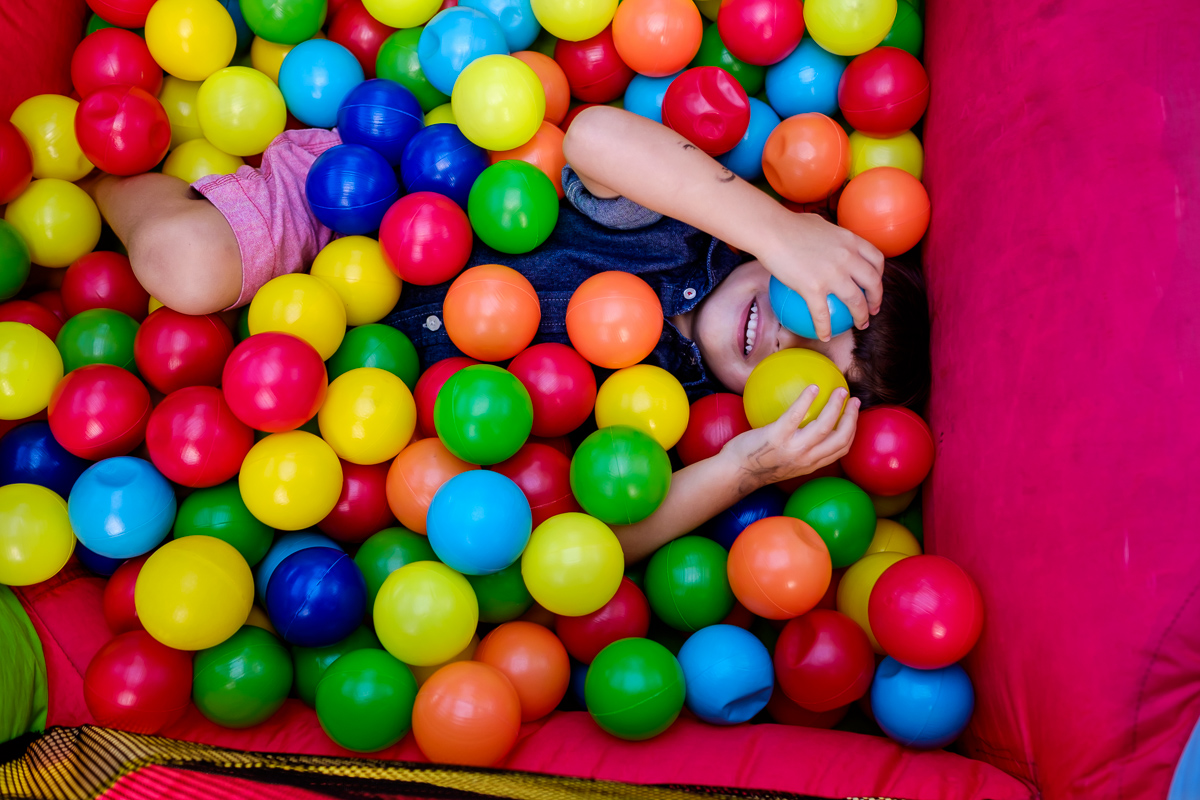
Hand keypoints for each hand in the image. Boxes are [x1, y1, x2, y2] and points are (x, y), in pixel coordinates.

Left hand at [722, 385, 859, 490]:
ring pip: (825, 425)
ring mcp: (793, 448)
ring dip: (836, 405)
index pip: (841, 449)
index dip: (852, 431)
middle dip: (852, 417)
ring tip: (839, 390)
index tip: (854, 416)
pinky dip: (807, 399)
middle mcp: (806, 458)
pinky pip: (796, 414)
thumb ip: (800, 451)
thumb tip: (805, 430)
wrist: (735, 472)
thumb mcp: (787, 463)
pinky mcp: (777, 436)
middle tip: (853, 399)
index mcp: (810, 464)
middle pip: (840, 437)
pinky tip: (813, 388)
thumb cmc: (758, 464)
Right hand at [760, 211, 884, 340]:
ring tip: (859, 325)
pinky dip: (825, 329)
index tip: (873, 285)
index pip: (876, 259)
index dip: (879, 275)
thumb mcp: (820, 224)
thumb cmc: (788, 224)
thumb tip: (828, 242)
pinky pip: (822, 314)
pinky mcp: (813, 288)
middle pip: (873, 283)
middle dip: (876, 299)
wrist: (770, 231)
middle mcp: (848, 257)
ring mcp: (833, 274)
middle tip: (872, 310)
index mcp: (850, 241)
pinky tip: (824, 336)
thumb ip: (831, 235)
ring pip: (856, 301)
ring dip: (861, 317)